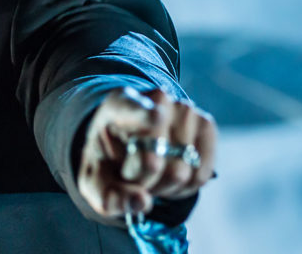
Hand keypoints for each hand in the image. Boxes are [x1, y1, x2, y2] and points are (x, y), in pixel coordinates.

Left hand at [78, 87, 216, 217]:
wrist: (129, 142)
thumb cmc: (110, 160)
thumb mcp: (95, 178)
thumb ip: (108, 196)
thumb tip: (142, 202)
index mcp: (117, 105)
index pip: (132, 108)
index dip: (144, 114)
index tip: (155, 116)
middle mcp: (155, 99)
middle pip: (153, 161)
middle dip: (141, 182)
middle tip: (131, 175)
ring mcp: (184, 108)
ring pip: (180, 173)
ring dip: (164, 186)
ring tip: (150, 173)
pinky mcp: (206, 124)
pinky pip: (201, 174)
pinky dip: (185, 187)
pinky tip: (169, 175)